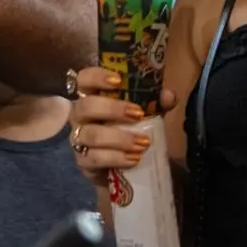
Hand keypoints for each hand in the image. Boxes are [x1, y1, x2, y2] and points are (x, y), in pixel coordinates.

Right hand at [66, 65, 180, 184]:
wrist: (120, 169)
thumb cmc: (129, 130)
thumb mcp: (146, 113)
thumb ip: (157, 103)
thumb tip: (168, 96)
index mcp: (92, 97)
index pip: (83, 79)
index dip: (96, 77)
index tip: (118, 80)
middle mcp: (80, 116)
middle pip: (86, 106)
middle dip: (113, 109)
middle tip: (138, 114)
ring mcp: (78, 139)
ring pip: (91, 135)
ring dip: (120, 138)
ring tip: (144, 143)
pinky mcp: (83, 162)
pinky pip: (95, 158)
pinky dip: (117, 158)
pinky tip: (134, 159)